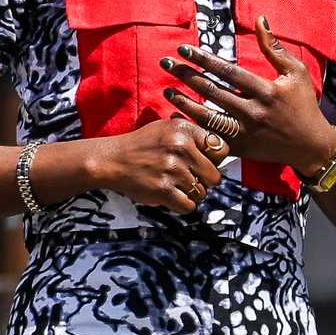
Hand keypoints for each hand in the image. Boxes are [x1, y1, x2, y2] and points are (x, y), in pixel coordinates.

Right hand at [83, 117, 224, 212]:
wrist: (113, 160)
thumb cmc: (144, 145)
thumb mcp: (168, 128)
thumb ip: (195, 135)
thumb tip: (222, 150)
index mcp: (185, 130)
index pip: (222, 149)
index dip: (214, 160)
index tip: (202, 162)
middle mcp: (181, 147)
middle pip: (215, 176)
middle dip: (204, 181)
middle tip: (188, 178)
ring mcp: (172, 170)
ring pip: (202, 193)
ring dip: (191, 194)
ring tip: (175, 185)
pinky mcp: (163, 190)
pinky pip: (189, 206)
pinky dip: (182, 205)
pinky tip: (171, 196)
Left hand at [160, 17, 335, 175]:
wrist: (311, 146)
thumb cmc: (304, 104)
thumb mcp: (296, 72)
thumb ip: (275, 48)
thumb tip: (260, 19)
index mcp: (266, 90)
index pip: (228, 71)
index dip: (204, 59)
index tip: (184, 49)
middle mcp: (253, 112)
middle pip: (212, 91)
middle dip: (186, 76)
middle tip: (165, 63)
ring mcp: (246, 132)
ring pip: (208, 117)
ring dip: (184, 103)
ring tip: (166, 90)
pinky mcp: (241, 148)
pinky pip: (211, 138)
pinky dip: (193, 128)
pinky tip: (176, 118)